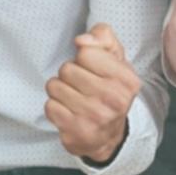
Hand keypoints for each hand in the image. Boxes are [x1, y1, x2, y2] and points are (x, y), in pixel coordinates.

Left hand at [44, 23, 140, 163]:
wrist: (108, 136)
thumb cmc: (110, 90)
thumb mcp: (115, 60)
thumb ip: (103, 37)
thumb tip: (81, 40)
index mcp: (126, 80)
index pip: (85, 52)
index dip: (84, 57)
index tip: (93, 69)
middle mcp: (114, 99)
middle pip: (67, 68)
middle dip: (70, 74)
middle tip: (83, 86)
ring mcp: (94, 117)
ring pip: (54, 86)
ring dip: (60, 90)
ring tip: (75, 98)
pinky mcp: (75, 131)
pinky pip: (49, 106)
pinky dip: (55, 107)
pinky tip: (69, 112)